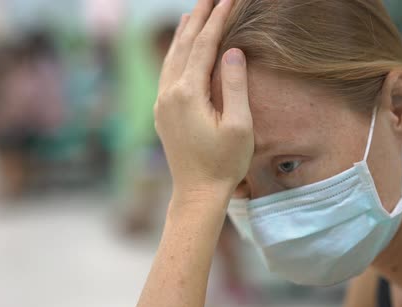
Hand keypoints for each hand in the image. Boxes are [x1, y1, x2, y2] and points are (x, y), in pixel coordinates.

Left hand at [154, 0, 253, 195]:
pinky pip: (167, 73)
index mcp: (188, 94)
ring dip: (183, 33)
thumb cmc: (224, 163)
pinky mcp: (162, 112)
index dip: (217, 21)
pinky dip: (174, 53)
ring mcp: (162, 103)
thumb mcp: (239, 125)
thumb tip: (232, 50)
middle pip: (184, 45)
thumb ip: (234, 85)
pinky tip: (179, 47)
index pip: (204, 46)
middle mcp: (169, 93)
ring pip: (171, 57)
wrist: (197, 193)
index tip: (229, 0)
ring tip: (193, 12)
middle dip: (198, 18)